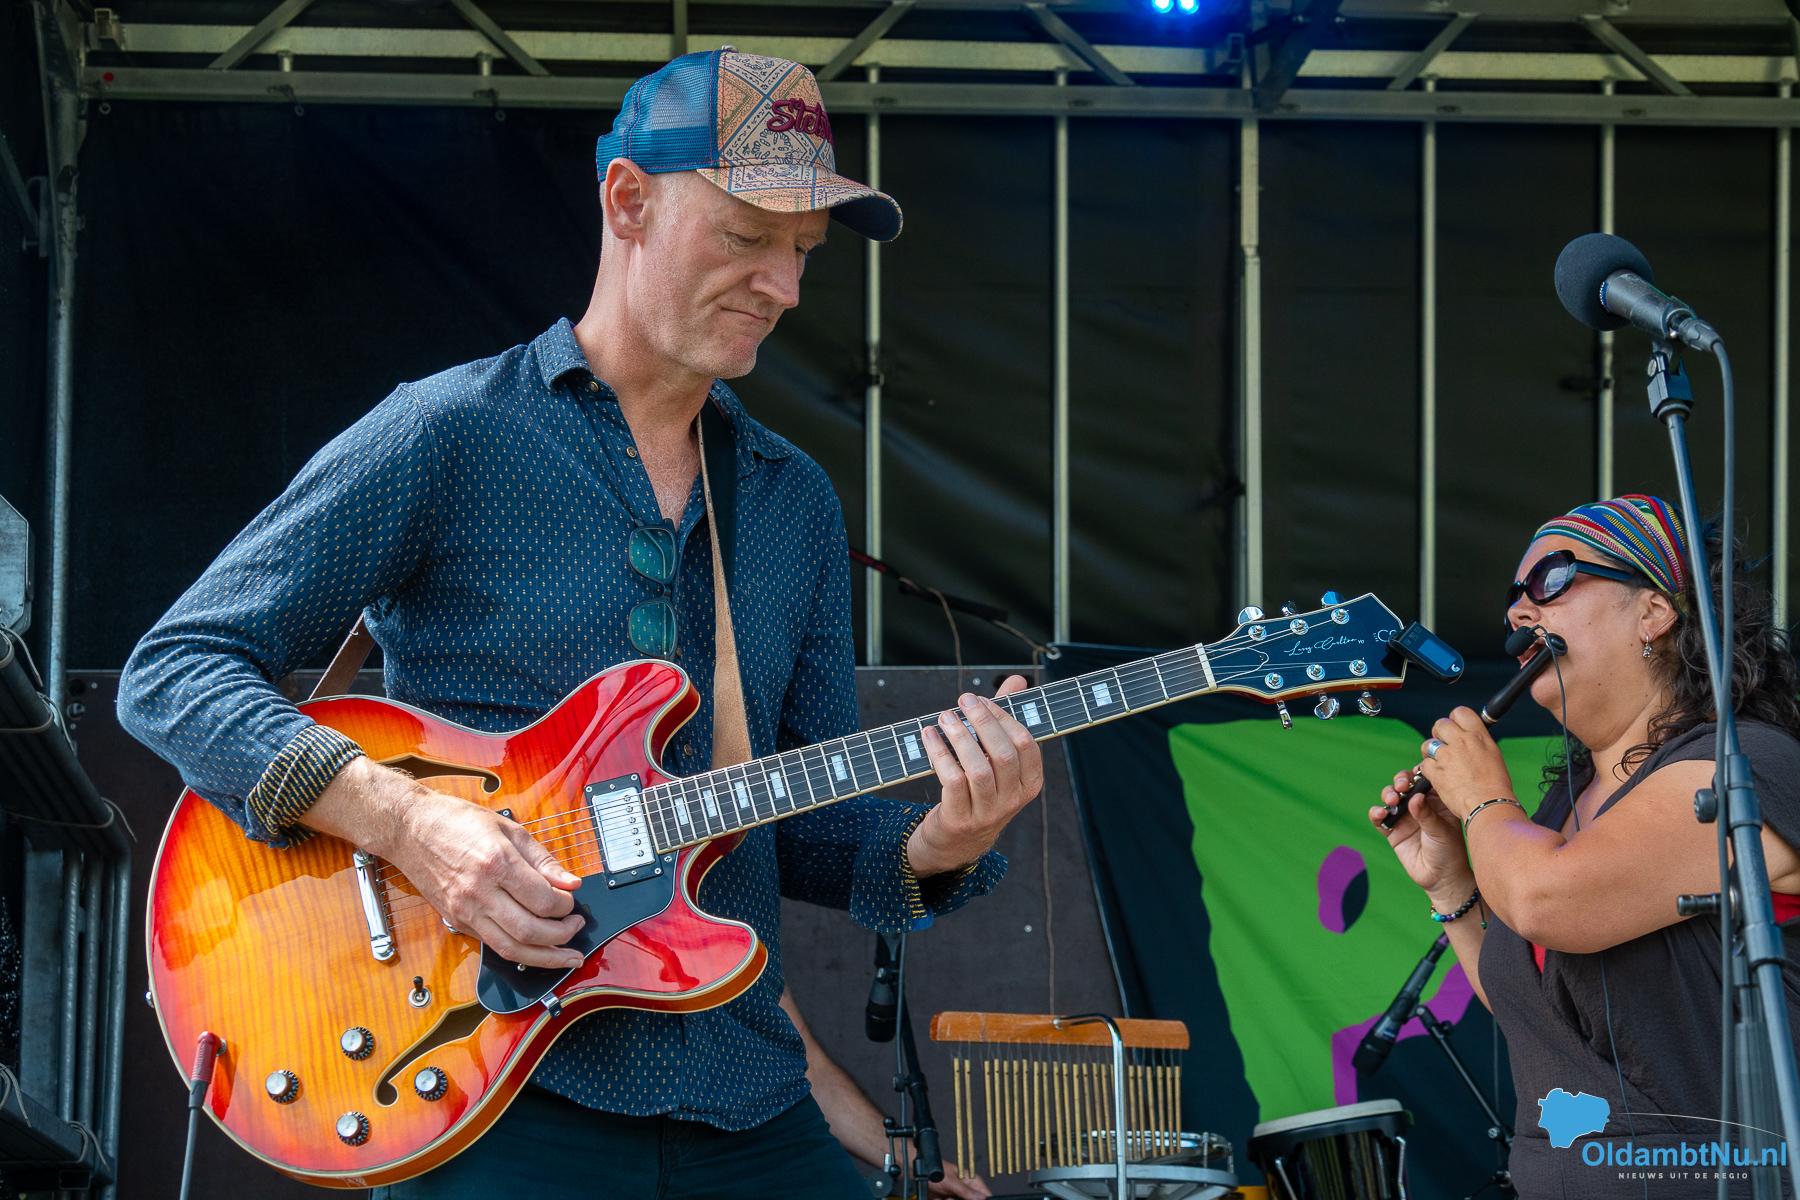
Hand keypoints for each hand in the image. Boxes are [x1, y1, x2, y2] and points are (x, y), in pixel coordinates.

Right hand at [312, 759, 585, 968]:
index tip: (572, 902)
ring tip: (566, 956)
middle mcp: (480, 892)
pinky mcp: (456, 920)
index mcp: (497, 863)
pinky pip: (492, 945)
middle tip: (576, 928)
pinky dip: (518, 951)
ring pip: (510, 949)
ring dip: (544, 958)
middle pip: (529, 931)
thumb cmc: (457, 821)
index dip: (566, 906)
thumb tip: (571, 883)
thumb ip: (543, 860)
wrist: (409, 829)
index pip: (542, 900)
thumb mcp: (508, 828)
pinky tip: (536, 949)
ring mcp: (465, 910)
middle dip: (561, 937)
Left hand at [908, 676, 1043, 878]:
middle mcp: (1012, 800)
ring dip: (960, 737)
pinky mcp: (960, 819)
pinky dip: (939, 754)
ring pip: (978, 768)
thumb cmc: (979, 789)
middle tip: (964, 700)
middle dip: (983, 722)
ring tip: (945, 716)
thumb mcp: (995, 759)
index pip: (1027, 744)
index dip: (1005, 718)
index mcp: (1029, 784)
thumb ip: (1004, 720)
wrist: (958, 841)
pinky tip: (929, 736)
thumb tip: (1017, 680)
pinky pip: (952, 781)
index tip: (983, 700)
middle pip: (1003, 754)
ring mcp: (987, 813)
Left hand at [930, 1161, 992, 1198]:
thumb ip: (966, 1191)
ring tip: (945, 1198)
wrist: (918, 1173)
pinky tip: (939, 1199)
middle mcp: (966, 1189)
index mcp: (971, 1180)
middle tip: (951, 1198)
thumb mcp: (951, 1182)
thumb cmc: (933, 1170)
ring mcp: (957, 1196)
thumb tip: (982, 1197)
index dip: (981, 1199)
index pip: (984, 1194)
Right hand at [1369, 768, 1472, 898]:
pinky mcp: (1392, 831)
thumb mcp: (1442, 831)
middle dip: (1400, 780)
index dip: (1419, 771)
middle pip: (1405, 784)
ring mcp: (1404, 817)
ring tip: (1392, 799)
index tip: (1417, 771)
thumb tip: (1415, 797)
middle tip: (1402, 786)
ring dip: (1388, 793)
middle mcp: (1419, 805)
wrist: (1441, 878)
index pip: (1425, 779)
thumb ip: (1426, 814)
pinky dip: (1376, 813)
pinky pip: (1379, 818)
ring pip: (1391, 797)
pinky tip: (1380, 813)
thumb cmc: (1449, 852)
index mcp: (1437, 800)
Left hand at [1415, 707, 1516, 821]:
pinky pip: (1425, 764)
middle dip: (1439, 734)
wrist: (1489, 805)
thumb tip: (1470, 737)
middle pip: (1440, 724)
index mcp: (1479, 736)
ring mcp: (1447, 755)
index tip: (1455, 729)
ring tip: (1441, 764)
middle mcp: (1462, 741)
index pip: (1460, 712)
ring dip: (1431, 753)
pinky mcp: (1436, 770)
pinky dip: (1429, 771)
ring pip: (1428, 744)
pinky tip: (1439, 778)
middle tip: (1444, 747)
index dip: (1454, 720)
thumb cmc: (1496, 786)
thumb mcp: (1493, 755)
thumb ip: (1478, 743)